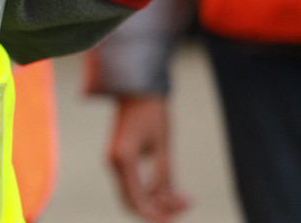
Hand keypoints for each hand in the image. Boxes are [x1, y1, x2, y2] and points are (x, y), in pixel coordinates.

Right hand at [107, 95, 189, 222]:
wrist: (135, 90)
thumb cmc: (151, 113)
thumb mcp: (163, 146)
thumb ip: (164, 176)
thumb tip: (170, 201)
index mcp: (123, 160)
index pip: (137, 201)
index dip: (156, 215)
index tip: (176, 217)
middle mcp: (114, 163)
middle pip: (133, 202)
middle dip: (159, 210)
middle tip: (186, 206)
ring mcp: (115, 162)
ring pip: (134, 194)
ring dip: (158, 200)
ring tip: (185, 197)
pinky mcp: (120, 159)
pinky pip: (134, 184)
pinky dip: (152, 191)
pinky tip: (172, 190)